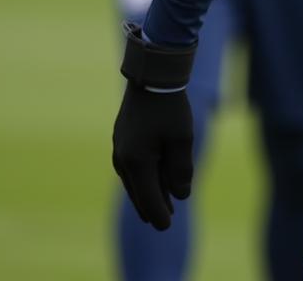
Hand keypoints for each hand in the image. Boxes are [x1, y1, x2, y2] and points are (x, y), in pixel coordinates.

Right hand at [112, 83, 192, 228]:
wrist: (151, 76)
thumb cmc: (170, 107)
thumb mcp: (182, 138)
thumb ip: (181, 169)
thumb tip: (181, 195)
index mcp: (137, 162)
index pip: (148, 199)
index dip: (159, 214)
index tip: (168, 226)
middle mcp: (123, 160)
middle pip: (139, 193)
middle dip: (153, 206)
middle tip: (167, 220)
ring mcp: (120, 149)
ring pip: (134, 180)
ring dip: (149, 192)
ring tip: (163, 203)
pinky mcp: (122, 140)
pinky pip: (132, 167)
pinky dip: (143, 177)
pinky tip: (153, 179)